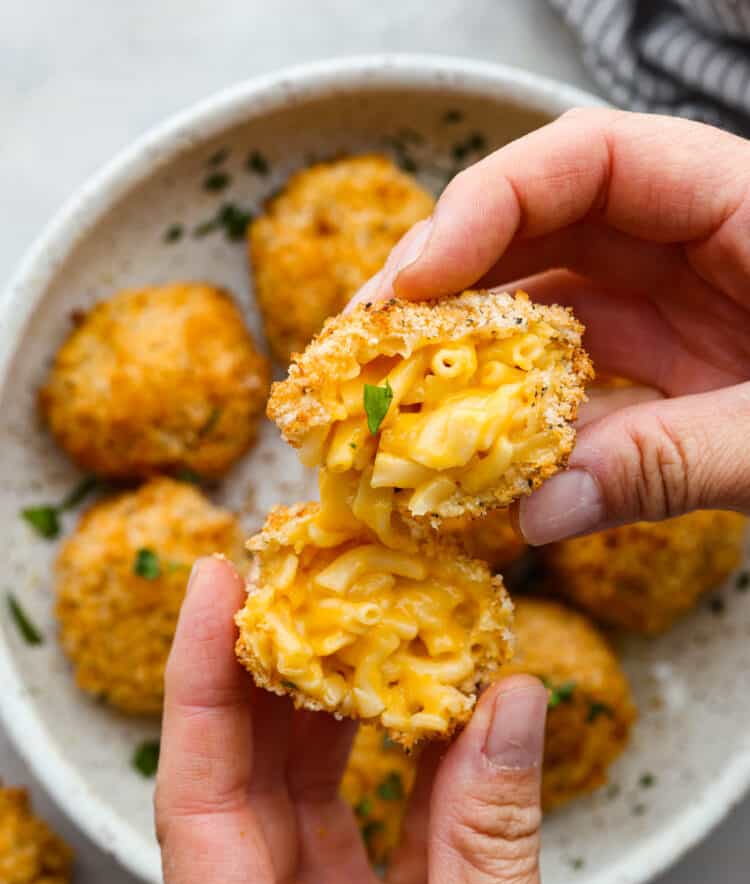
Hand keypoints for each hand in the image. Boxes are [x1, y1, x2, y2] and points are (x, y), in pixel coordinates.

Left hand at [156, 557, 579, 883]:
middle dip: (267, 670)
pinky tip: (436, 702)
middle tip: (296, 578)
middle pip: (246, 782)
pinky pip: (385, 823)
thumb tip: (511, 704)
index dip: (197, 684)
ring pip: (312, 794)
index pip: (196, 802)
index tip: (216, 588)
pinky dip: (411, 758)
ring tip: (361, 618)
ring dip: (338, 704)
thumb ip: (495, 844)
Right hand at [352, 108, 749, 542]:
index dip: (484, 209)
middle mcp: (686, 245)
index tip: (414, 283)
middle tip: (363, 353)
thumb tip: (539, 511)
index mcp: (739, 204)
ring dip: (462, 362)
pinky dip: (514, 421)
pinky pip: (564, 381)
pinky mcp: (659, 372)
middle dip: (440, 290)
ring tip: (391, 412)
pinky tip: (472, 460)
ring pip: (536, 311)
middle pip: (534, 232)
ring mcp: (667, 309)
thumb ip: (677, 462)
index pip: (584, 160)